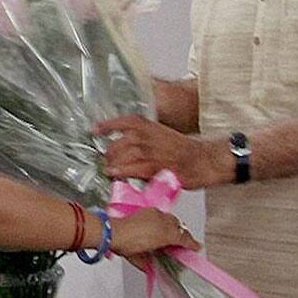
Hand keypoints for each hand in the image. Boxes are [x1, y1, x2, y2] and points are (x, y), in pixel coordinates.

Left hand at [95, 115, 231, 188]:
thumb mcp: (162, 134)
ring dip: (112, 164)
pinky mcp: (153, 168)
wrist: (202, 159)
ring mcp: (148, 152)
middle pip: (116, 144)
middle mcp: (145, 136)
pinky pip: (130, 170)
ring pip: (121, 158)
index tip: (95, 130)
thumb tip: (128, 146)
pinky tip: (115, 174)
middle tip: (106, 160)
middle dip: (109, 153)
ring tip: (109, 169)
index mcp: (147, 126)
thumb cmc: (183, 149)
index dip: (106, 126)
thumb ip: (144, 138)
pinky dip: (120, 172)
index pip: (122, 122)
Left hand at [109, 208, 200, 266]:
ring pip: (172, 219)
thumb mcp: (140, 259)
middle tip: (186, 242)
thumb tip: (154, 267)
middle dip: (184, 234)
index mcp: (163, 234)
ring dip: (175, 227)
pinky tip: (162, 226)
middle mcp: (161, 222)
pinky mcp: (148, 211)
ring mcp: (155, 215)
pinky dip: (165, 221)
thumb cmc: (126, 245)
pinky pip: (162, 215)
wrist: (112, 233)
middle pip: (179, 227)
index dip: (192, 243)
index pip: (183, 238)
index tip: (197, 247)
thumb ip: (151, 263)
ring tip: (175, 235)